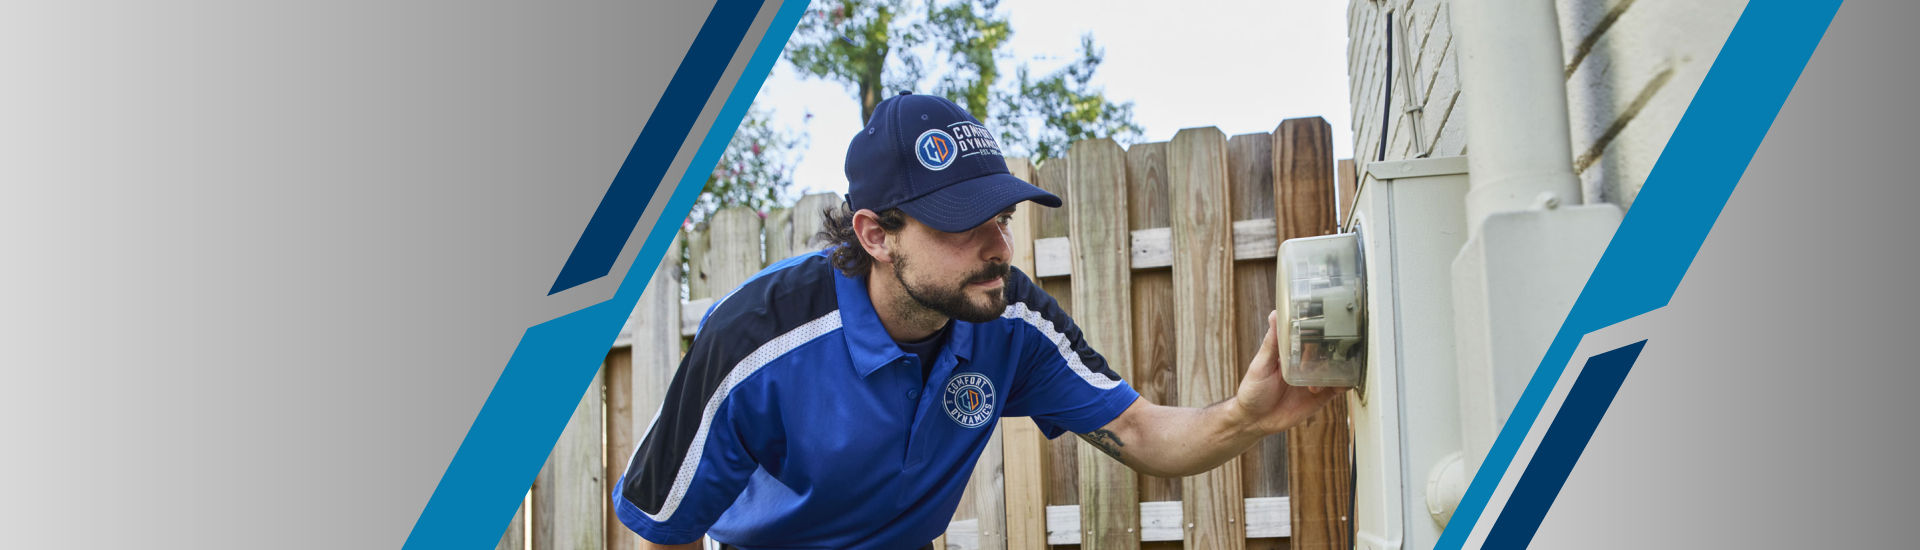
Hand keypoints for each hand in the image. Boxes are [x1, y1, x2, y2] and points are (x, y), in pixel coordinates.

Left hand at [1231, 310, 1342, 434]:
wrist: (1255, 421)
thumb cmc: (1253, 390)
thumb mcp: (1261, 364)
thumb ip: (1271, 342)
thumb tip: (1275, 314)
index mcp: (1291, 352)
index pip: (1310, 335)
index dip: (1319, 330)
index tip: (1326, 326)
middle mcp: (1306, 363)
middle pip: (1327, 350)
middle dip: (1332, 349)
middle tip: (1326, 354)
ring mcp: (1315, 379)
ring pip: (1337, 367)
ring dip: (1339, 367)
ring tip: (1330, 372)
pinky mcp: (1322, 395)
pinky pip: (1339, 387)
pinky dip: (1344, 383)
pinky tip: (1341, 383)